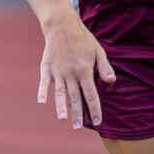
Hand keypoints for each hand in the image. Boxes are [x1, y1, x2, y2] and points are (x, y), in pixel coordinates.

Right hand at [38, 14, 114, 129]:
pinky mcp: (46, 67)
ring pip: (60, 92)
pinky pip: (44, 82)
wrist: (62, 25)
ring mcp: (58, 71)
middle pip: (75, 97)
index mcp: (84, 70)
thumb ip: (103, 67)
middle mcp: (71, 73)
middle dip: (77, 113)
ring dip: (60, 106)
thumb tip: (112, 81)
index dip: (94, 108)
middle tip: (78, 127)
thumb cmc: (82, 39)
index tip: (98, 121)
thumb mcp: (98, 51)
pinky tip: (42, 102)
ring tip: (62, 119)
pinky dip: (42, 92)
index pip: (91, 94)